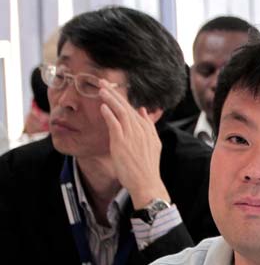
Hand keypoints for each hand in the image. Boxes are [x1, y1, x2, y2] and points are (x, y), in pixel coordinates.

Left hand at [98, 82, 169, 208]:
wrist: (146, 182)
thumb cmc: (147, 167)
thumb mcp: (153, 144)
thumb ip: (148, 126)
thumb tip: (143, 111)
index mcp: (147, 130)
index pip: (133, 109)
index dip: (122, 98)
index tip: (112, 90)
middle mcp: (140, 130)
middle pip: (126, 107)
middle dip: (114, 93)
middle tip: (102, 82)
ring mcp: (131, 135)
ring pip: (120, 111)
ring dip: (110, 99)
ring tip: (100, 89)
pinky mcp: (122, 142)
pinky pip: (115, 123)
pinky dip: (109, 113)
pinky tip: (103, 106)